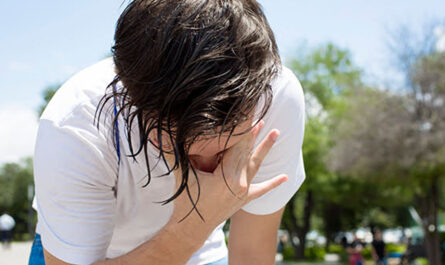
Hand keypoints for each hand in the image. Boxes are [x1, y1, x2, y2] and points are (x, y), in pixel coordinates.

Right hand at [166, 121, 287, 228]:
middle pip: (247, 152)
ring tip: (276, 133)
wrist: (191, 229)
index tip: (247, 114)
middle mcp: (239, 183)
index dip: (242, 129)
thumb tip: (156, 136)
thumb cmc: (185, 202)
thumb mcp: (181, 176)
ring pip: (256, 165)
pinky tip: (285, 178)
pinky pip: (261, 190)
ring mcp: (243, 192)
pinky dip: (272, 184)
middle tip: (262, 116)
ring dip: (265, 149)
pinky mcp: (243, 199)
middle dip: (254, 134)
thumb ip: (171, 154)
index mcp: (226, 177)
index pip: (236, 146)